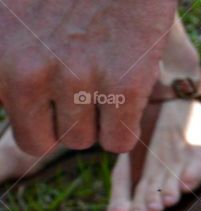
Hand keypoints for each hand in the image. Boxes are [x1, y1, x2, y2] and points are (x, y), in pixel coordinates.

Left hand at [0, 0, 176, 154]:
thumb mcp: (11, 14)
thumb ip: (7, 63)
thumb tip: (12, 101)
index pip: (9, 121)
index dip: (33, 107)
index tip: (47, 82)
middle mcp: (26, 71)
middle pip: (39, 141)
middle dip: (57, 122)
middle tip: (74, 85)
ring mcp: (74, 79)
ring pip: (82, 141)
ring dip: (94, 116)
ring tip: (99, 69)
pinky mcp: (121, 86)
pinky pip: (119, 141)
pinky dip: (125, 123)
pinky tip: (124, 83)